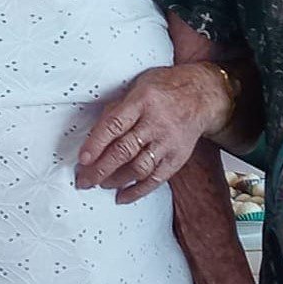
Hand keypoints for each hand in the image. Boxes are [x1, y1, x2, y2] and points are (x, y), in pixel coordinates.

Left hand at [76, 62, 229, 203]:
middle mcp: (156, 123)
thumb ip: (117, 109)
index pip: (114, 125)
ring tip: (100, 184)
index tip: (82, 159)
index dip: (96, 144)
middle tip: (84, 180)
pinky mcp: (178, 158)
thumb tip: (94, 134)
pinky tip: (121, 196)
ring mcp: (168, 142)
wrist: (200, 96)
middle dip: (101, 169)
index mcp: (142, 101)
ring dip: (116, 180)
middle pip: (125, 150)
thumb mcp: (137, 87)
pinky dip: (137, 191)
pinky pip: (156, 179)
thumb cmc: (163, 89)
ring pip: (139, 167)